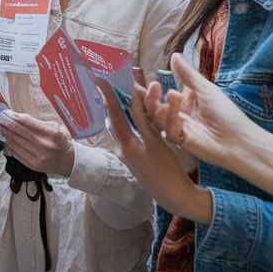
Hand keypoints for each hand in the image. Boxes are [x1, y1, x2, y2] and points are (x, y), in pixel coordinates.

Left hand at [0, 111, 74, 176]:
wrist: (69, 162)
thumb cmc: (62, 142)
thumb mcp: (57, 128)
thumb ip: (41, 123)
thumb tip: (20, 118)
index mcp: (53, 134)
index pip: (30, 123)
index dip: (17, 117)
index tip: (8, 113)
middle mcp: (46, 146)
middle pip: (22, 133)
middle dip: (9, 125)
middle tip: (0, 119)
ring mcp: (39, 157)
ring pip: (18, 143)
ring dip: (7, 135)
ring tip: (1, 128)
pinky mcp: (34, 166)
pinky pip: (18, 154)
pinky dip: (11, 146)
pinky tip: (7, 140)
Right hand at [97, 76, 212, 223]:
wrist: (173, 195)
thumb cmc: (158, 179)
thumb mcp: (137, 164)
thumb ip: (127, 150)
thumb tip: (119, 140)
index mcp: (123, 147)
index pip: (112, 119)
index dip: (106, 101)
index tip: (99, 84)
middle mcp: (126, 146)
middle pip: (114, 114)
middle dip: (107, 94)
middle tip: (100, 75)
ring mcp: (138, 146)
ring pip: (129, 116)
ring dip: (124, 95)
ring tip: (118, 77)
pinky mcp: (153, 146)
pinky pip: (146, 122)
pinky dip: (141, 107)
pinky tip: (139, 93)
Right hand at [144, 53, 259, 172]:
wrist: (239, 140)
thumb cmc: (227, 114)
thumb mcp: (205, 89)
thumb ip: (187, 75)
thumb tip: (174, 56)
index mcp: (184, 102)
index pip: (162, 94)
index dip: (149, 88)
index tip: (134, 77)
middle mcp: (178, 115)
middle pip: (155, 106)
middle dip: (146, 96)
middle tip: (134, 84)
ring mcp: (178, 128)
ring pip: (159, 116)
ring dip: (156, 103)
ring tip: (160, 89)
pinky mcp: (180, 139)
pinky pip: (168, 127)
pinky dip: (170, 115)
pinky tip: (176, 100)